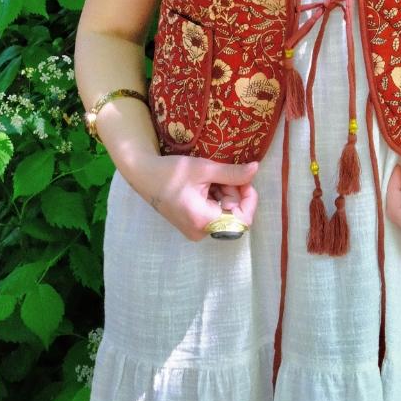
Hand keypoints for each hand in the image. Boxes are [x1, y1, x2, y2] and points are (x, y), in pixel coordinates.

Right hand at [134, 153, 258, 241]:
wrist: (144, 175)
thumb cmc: (172, 172)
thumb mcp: (204, 169)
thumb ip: (232, 173)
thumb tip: (256, 169)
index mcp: (204, 221)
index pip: (242, 220)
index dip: (249, 199)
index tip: (245, 179)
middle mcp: (201, 231)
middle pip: (233, 214)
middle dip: (233, 191)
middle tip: (221, 173)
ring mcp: (196, 229)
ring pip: (224, 212)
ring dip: (223, 192)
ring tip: (209, 177)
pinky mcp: (192, 224)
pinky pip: (213, 212)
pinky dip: (215, 197)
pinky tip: (204, 184)